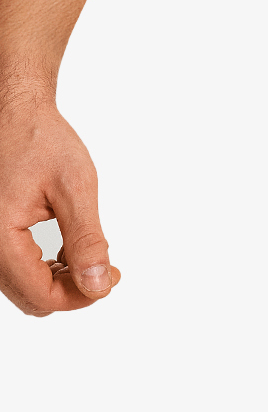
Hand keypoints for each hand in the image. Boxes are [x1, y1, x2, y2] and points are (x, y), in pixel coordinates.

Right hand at [0, 89, 120, 314]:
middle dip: (72, 291)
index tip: (112, 277)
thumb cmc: (40, 140)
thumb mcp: (74, 186)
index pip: (41, 295)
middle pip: (31, 298)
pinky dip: (45, 269)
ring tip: (90, 257)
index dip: (82, 296)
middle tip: (106, 269)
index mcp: (0, 236)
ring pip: (23, 287)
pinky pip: (17, 269)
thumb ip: (86, 239)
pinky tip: (68, 250)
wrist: (14, 114)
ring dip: (59, 282)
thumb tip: (98, 285)